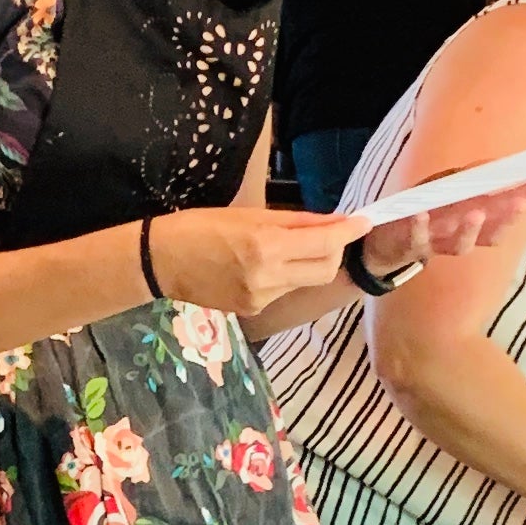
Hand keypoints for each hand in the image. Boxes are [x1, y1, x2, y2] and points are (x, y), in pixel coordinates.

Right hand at [146, 204, 365, 320]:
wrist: (160, 262)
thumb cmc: (200, 227)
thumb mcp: (249, 214)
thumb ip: (296, 221)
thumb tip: (334, 221)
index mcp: (265, 246)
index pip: (325, 242)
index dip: (349, 231)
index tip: (365, 221)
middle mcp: (268, 276)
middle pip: (325, 268)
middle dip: (335, 249)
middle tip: (332, 231)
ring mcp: (261, 298)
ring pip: (306, 281)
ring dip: (310, 262)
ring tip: (292, 245)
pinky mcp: (253, 310)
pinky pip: (284, 290)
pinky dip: (288, 275)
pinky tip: (267, 264)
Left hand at [358, 174, 525, 276]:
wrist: (383, 244)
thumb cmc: (422, 213)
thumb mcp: (447, 188)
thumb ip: (473, 177)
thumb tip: (501, 162)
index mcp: (477, 220)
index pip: (510, 205)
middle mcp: (464, 236)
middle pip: (493, 228)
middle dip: (509, 214)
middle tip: (525, 201)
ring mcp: (439, 244)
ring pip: (461, 244)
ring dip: (470, 229)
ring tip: (476, 213)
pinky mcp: (413, 247)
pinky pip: (418, 239)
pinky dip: (420, 228)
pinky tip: (422, 214)